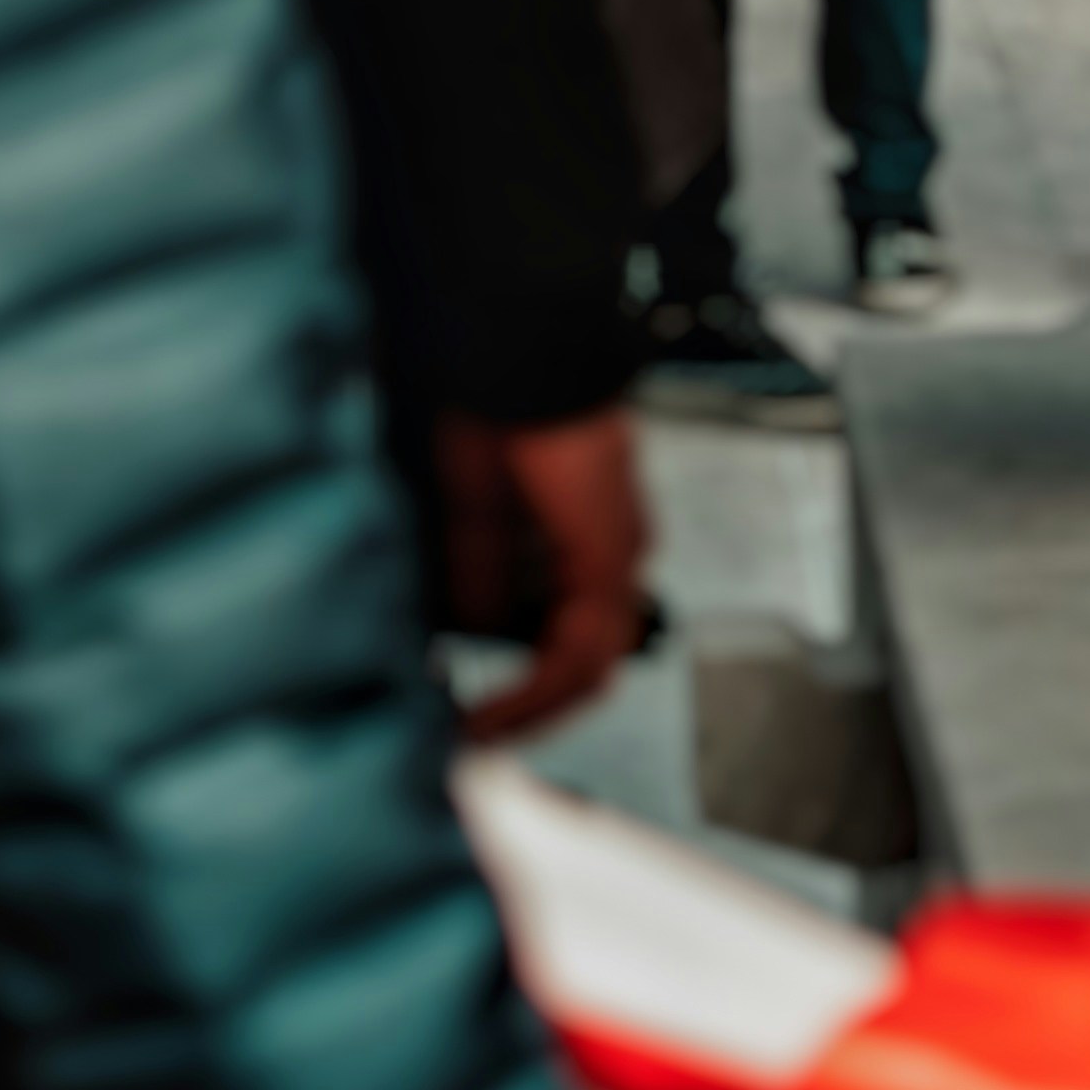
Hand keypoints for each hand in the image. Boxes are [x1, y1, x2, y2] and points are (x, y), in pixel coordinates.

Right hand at [439, 405, 649, 746]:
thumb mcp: (479, 501)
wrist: (528, 352)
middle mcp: (615, 545)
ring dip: (534, 709)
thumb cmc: (506, 402)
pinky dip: (537, 692)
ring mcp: (619, 553)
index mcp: (587, 528)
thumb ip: (480, 565)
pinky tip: (495, 711)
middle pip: (589, 654)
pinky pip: (583, 652)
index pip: (573, 624)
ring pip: (591, 664)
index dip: (532, 677)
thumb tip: (470, 620)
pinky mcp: (607, 557)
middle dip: (532, 705)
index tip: (482, 709)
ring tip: (483, 735)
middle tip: (482, 736)